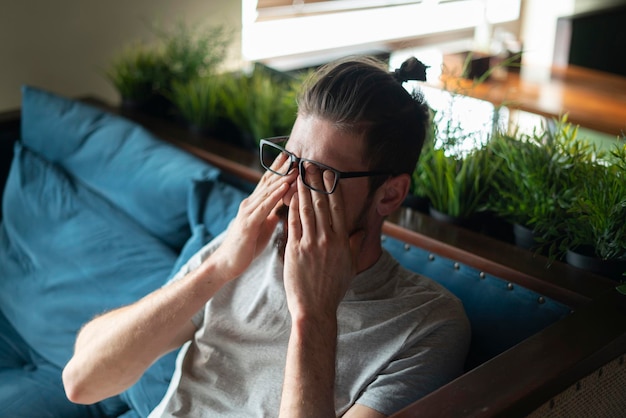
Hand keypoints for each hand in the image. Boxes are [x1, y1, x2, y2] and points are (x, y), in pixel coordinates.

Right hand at [211, 152, 295, 281]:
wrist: (227, 263)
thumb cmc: (246, 246)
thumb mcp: (263, 226)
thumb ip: (270, 214)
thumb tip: (281, 207)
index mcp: (254, 205)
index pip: (268, 182)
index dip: (279, 169)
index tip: (292, 157)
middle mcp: (250, 204)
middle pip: (267, 181)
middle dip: (281, 168)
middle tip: (295, 153)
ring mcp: (248, 212)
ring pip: (267, 191)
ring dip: (282, 178)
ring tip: (295, 167)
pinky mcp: (249, 223)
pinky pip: (265, 206)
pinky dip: (276, 195)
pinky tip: (285, 187)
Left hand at [283, 165, 364, 321]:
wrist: (315, 308)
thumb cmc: (333, 288)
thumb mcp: (350, 266)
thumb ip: (355, 245)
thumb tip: (361, 231)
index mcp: (342, 241)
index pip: (337, 207)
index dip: (332, 187)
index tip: (328, 173)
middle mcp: (327, 239)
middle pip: (321, 203)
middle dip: (314, 182)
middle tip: (309, 165)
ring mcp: (310, 244)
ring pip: (305, 210)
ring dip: (301, 190)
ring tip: (297, 175)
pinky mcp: (294, 250)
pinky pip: (292, 224)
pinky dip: (290, 208)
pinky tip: (288, 196)